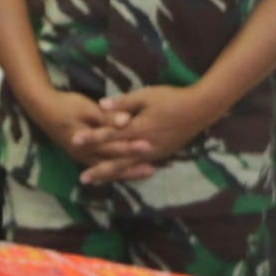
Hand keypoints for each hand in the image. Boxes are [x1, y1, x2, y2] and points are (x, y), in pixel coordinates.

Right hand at [26, 87, 153, 175]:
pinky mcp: (84, 156)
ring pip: (108, 169)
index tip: (149, 146)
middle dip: (132, 164)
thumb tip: (126, 121)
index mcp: (87, 142)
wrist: (43, 109)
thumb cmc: (66, 106)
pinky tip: (129, 172)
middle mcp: (85, 155)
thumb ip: (106, 117)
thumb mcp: (86, 108)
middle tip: (153, 167)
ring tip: (148, 172)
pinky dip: (116, 170)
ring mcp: (83, 157)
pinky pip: (103, 167)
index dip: (131, 147)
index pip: (113, 147)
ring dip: (127, 171)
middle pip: (112, 162)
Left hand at [81, 86, 214, 184]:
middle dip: (99, 168)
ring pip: (128, 167)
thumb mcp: (146, 95)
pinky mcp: (161, 154)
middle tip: (82, 178)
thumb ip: (123, 103)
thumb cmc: (172, 98)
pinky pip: (140, 165)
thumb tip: (101, 105)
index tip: (75, 141)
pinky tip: (120, 176)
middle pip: (117, 160)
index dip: (91, 137)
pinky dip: (128, 172)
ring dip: (111, 174)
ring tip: (97, 180)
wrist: (200, 109)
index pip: (109, 134)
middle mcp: (144, 145)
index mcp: (139, 128)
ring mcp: (154, 152)